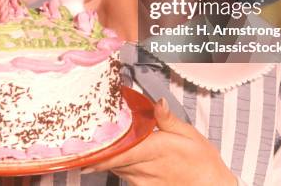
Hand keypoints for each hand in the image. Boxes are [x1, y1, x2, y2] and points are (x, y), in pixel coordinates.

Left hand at [82, 98, 237, 185]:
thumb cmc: (201, 160)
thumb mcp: (188, 133)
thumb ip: (167, 119)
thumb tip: (157, 102)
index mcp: (154, 150)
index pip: (120, 152)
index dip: (99, 154)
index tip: (82, 151)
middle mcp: (145, 167)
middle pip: (112, 160)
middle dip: (97, 152)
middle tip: (79, 142)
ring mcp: (143, 180)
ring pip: (116, 167)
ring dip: (104, 158)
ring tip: (90, 146)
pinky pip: (123, 175)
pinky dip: (115, 165)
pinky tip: (111, 157)